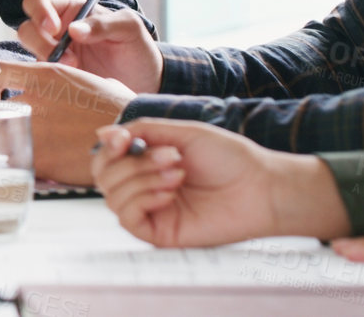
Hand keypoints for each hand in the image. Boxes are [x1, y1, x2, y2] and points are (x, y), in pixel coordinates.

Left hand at [0, 60, 136, 183]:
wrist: (134, 139)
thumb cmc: (117, 110)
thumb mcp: (86, 81)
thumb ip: (58, 83)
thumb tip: (47, 89)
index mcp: (44, 75)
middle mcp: (31, 100)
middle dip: (11, 122)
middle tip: (31, 130)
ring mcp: (31, 130)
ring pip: (3, 140)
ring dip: (17, 145)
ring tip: (42, 150)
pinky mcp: (36, 158)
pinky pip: (16, 162)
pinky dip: (28, 165)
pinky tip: (47, 164)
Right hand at [16, 0, 161, 92]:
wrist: (145, 84)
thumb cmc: (136, 49)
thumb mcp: (129, 28)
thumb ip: (104, 23)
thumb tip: (74, 29)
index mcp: (71, 9)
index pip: (39, 1)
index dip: (39, 11)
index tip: (54, 28)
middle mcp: (56, 31)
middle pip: (27, 28)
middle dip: (40, 42)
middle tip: (68, 59)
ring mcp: (54, 55)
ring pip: (29, 53)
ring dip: (45, 61)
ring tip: (74, 71)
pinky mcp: (54, 78)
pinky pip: (38, 76)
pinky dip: (45, 79)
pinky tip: (66, 83)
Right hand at [91, 119, 350, 246]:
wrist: (261, 187)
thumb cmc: (229, 158)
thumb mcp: (182, 133)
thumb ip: (143, 130)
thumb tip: (102, 132)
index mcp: (147, 162)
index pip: (106, 158)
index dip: (108, 147)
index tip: (124, 139)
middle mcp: (144, 187)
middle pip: (102, 177)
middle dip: (130, 163)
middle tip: (170, 156)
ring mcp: (151, 211)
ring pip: (112, 196)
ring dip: (141, 179)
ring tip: (178, 173)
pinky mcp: (159, 233)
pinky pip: (127, 219)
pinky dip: (142, 199)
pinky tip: (169, 193)